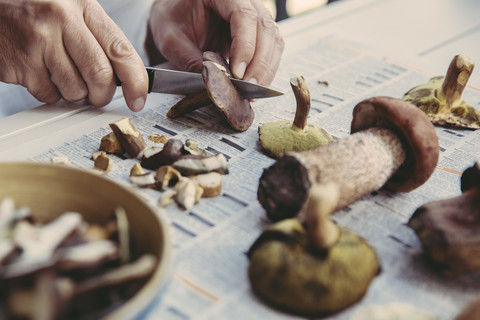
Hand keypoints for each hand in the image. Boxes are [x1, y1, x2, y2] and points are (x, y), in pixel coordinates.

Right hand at [0, 0, 147, 110]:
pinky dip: (51, 92)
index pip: (121, 50)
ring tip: (61, 73)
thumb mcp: (75, 13)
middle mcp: (62, 19)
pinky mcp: (21, 62)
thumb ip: (102, 42)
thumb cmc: (40, 13)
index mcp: (84, 7)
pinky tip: (41, 72)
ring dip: (74, 93)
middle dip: (102, 95)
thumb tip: (128, 80)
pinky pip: (49, 94)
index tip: (138, 98)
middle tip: (97, 95)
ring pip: (75, 90)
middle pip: (100, 75)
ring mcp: (39, 40)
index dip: (135, 81)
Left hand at [147, 0, 283, 85]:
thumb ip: (190, 59)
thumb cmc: (173, 20)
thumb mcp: (171, 40)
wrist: (176, 16)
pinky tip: (255, 83)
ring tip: (252, 90)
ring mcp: (255, 13)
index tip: (237, 73)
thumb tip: (214, 82)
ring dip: (266, 67)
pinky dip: (266, 68)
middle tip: (247, 87)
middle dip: (259, 62)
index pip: (244, 15)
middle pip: (265, 28)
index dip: (244, 46)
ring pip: (273, 39)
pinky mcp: (258, 30)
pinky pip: (272, 48)